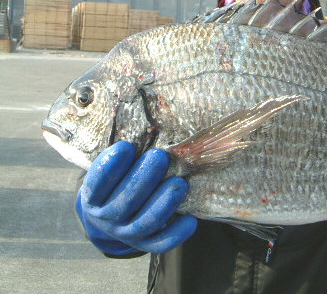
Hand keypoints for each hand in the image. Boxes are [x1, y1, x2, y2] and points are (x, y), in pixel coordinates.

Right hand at [76, 141, 196, 254]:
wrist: (112, 217)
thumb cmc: (117, 181)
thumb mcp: (112, 168)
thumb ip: (123, 154)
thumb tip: (144, 128)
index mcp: (93, 198)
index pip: (98, 184)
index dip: (110, 166)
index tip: (125, 146)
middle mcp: (107, 218)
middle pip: (125, 201)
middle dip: (143, 178)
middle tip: (159, 156)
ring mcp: (126, 233)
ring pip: (145, 222)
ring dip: (163, 203)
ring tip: (180, 183)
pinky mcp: (146, 243)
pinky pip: (161, 243)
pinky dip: (176, 233)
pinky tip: (190, 219)